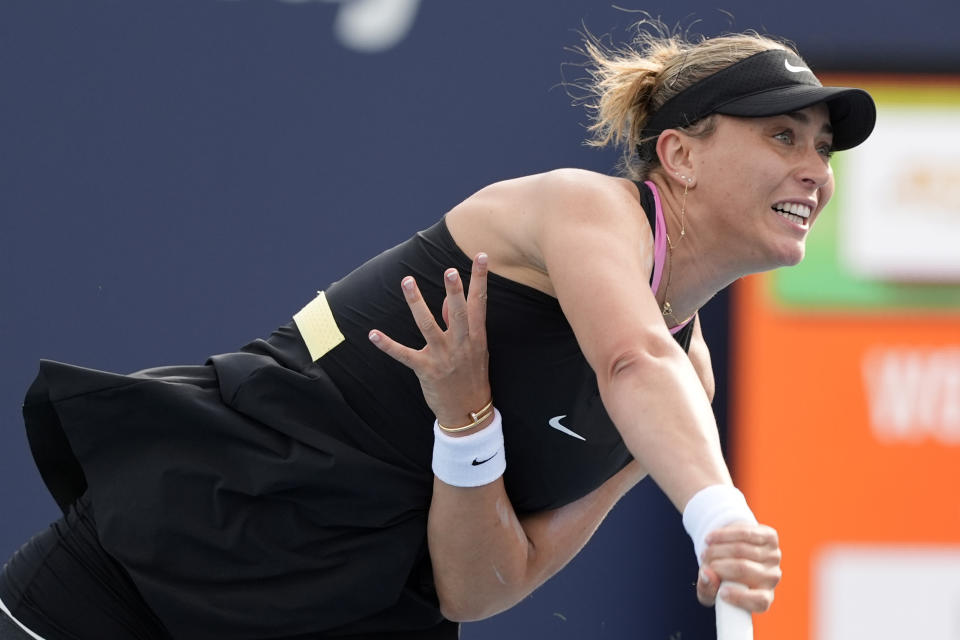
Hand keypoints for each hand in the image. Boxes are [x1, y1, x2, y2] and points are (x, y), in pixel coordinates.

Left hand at [368, 253, 491, 431]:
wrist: (468, 412)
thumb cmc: (472, 376)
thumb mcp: (475, 349)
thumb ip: (462, 324)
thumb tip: (448, 300)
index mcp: (476, 337)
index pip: (480, 303)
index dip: (480, 279)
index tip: (482, 257)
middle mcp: (461, 345)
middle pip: (458, 313)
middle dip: (454, 292)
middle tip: (450, 270)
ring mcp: (443, 357)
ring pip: (428, 326)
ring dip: (417, 303)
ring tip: (408, 281)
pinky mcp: (425, 370)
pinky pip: (404, 354)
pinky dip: (388, 345)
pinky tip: (373, 334)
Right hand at [696, 522, 781, 612]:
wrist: (735, 550)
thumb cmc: (723, 576)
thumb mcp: (711, 589)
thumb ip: (706, 588)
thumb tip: (707, 574)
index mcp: (764, 597)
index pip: (760, 601)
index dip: (740, 598)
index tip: (721, 593)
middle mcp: (772, 577)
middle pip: (743, 569)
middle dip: (717, 564)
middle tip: (704, 563)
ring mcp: (773, 556)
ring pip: (740, 549)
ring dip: (716, 549)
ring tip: (705, 551)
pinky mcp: (770, 537)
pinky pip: (744, 534)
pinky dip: (723, 535)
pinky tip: (710, 539)